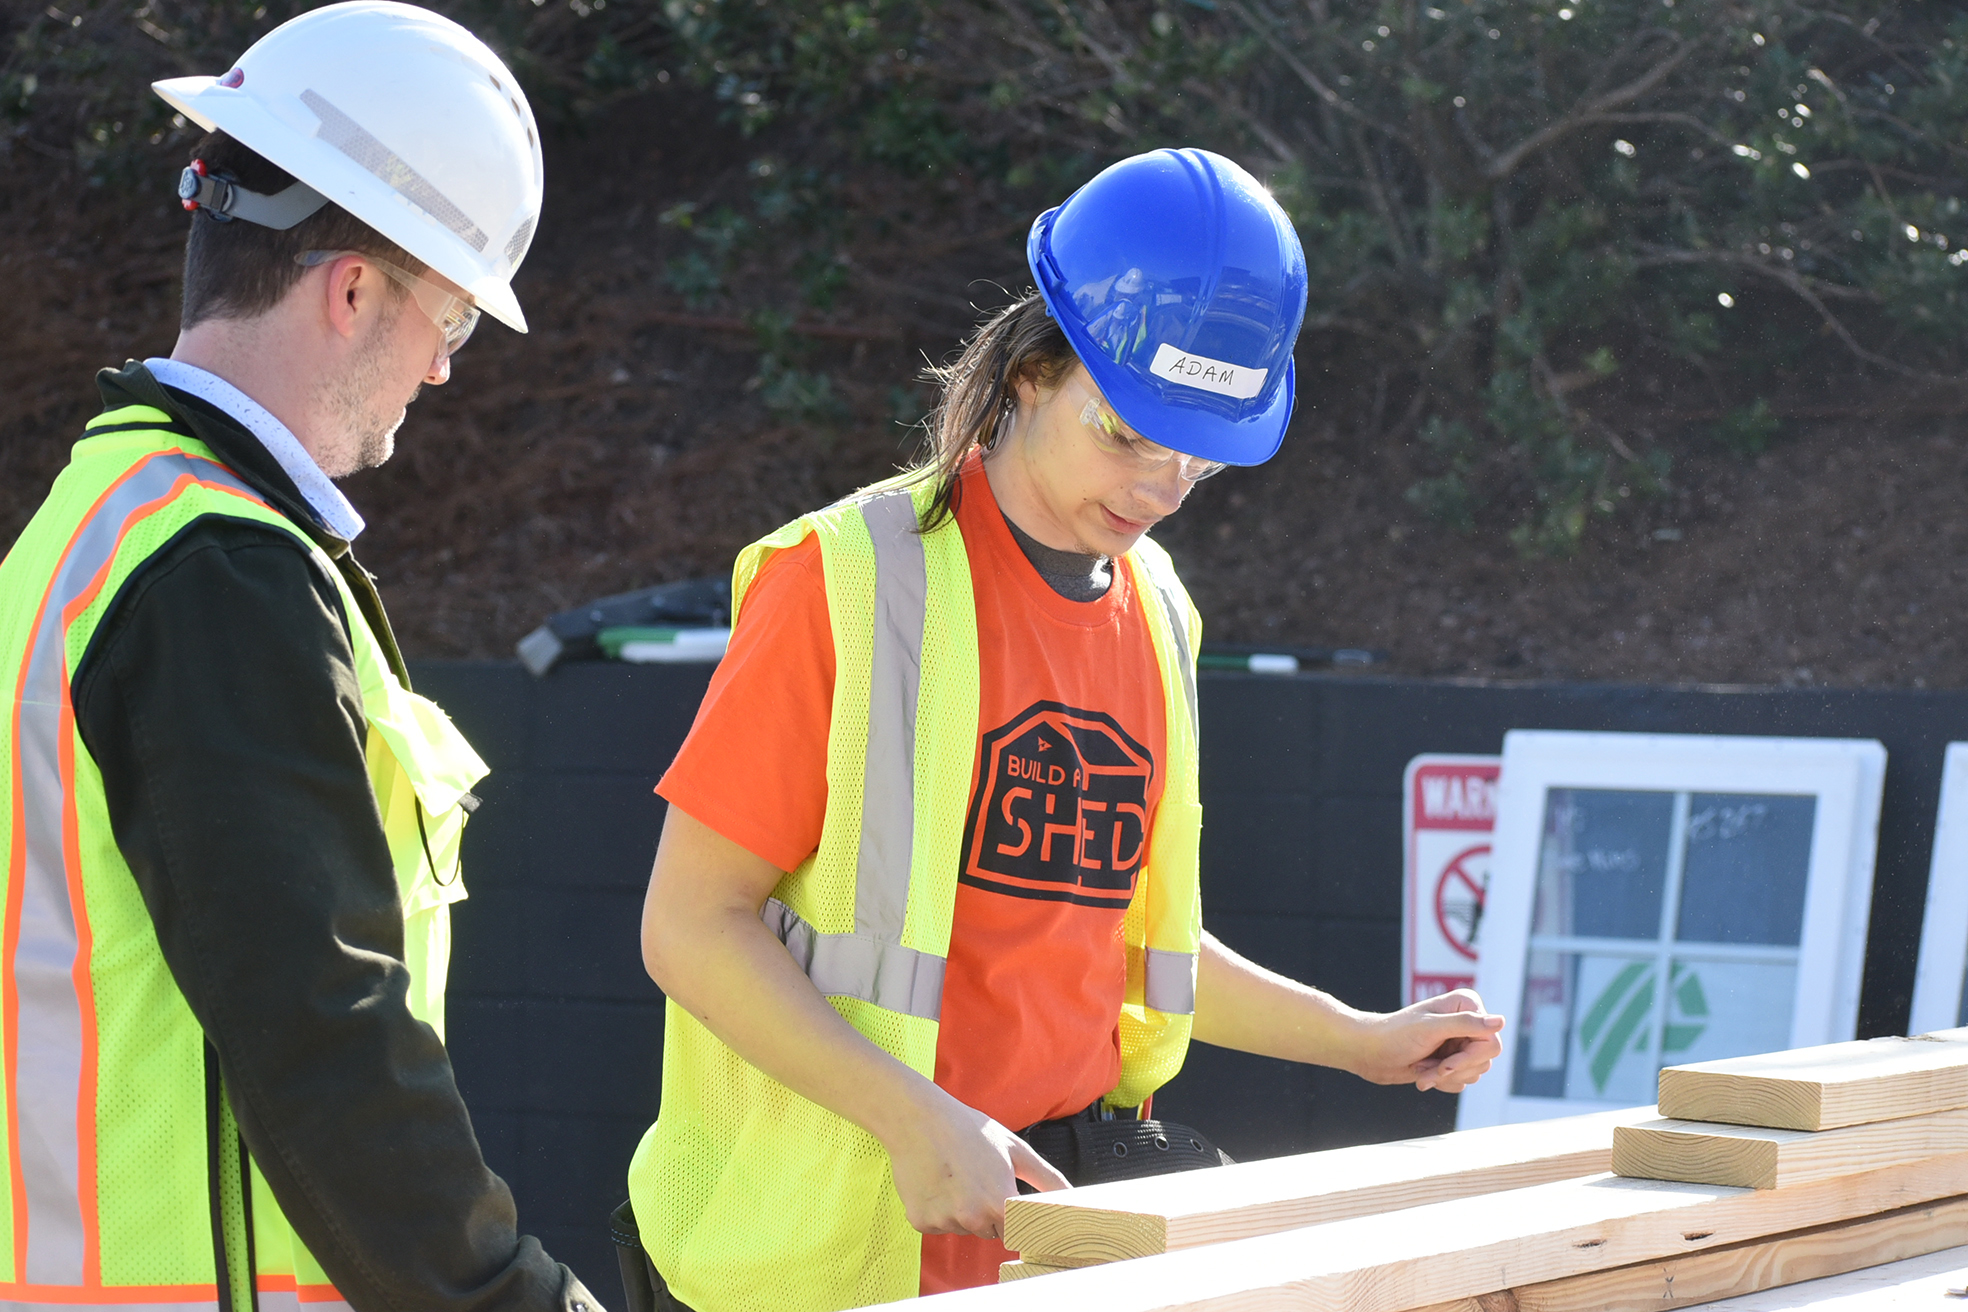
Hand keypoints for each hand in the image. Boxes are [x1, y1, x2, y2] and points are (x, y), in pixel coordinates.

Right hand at [879, 1084, 1069, 1239]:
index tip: (1003, 1198)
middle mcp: (974, 1219)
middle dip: (987, 1212)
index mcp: (1001, 1203)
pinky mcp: (921, 1222)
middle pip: (989, 1231)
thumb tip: (1071, 1196)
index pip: (1017, 1231)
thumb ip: (1047, 1178)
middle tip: (975, 1177)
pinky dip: (937, 1210)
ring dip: (961, 1211)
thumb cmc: (969, 1130)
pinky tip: (935, 1182)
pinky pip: (938, 1225)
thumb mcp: (1014, 1149)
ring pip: (963, 1227)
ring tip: (954, 1175)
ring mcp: (946, 1222)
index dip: (1011, 1214)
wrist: (918, 1119)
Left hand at [1353, 988, 1505, 1092]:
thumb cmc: (1394, 1035)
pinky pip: (1464, 1081)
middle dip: (1454, 1070)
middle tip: (1429, 1070)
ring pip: (1476, 1072)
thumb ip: (1465, 1024)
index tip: (1445, 1065)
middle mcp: (1468, 1022)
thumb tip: (1501, 1021)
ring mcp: (1460, 1041)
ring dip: (1445, 1077)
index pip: (1490, 1041)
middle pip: (1485, 1059)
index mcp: (1466, 1005)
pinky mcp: (1452, 1059)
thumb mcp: (1430, 1028)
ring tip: (1422, 1070)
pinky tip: (1423, 1074)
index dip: (1469, 1058)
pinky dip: (1442, 1082)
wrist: (1369, 1053)